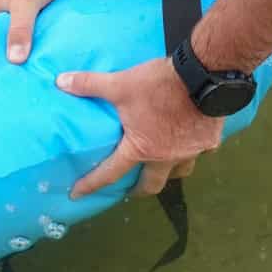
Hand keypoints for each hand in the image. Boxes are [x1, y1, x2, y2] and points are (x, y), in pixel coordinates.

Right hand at [0, 0, 75, 62]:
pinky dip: (28, 37)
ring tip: (14, 71)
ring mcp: (16, 4)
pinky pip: (26, 25)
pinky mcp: (33, 3)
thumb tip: (14, 60)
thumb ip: (20, 30)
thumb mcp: (27, 4)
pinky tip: (36, 50)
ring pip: (8, 29)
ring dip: (11, 45)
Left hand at [56, 58, 222, 198]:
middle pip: (152, 185)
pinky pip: (201, 153)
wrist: (204, 76)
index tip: (77, 194)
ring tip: (162, 164)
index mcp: (141, 148)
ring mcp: (191, 152)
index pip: (111, 173)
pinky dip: (193, 150)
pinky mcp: (210, 141)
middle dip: (140, 190)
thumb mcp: (121, 84)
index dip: (91, 184)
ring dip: (169, 173)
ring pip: (179, 173)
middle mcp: (166, 157)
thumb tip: (61, 81)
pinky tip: (191, 141)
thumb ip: (90, 84)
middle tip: (132, 187)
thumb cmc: (159, 85)